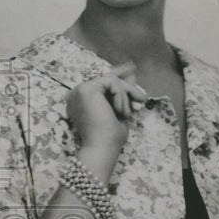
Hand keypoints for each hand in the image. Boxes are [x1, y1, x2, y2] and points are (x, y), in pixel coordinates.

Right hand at [66, 61, 146, 180]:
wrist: (101, 149)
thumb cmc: (109, 138)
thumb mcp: (120, 111)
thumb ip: (123, 93)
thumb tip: (131, 74)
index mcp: (82, 101)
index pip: (102, 82)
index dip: (118, 74)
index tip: (132, 69)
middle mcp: (77, 94)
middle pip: (108, 80)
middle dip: (128, 88)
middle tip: (141, 99)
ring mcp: (80, 90)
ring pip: (112, 80)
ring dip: (126, 95)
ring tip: (128, 114)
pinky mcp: (86, 89)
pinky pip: (112, 82)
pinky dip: (121, 96)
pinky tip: (120, 111)